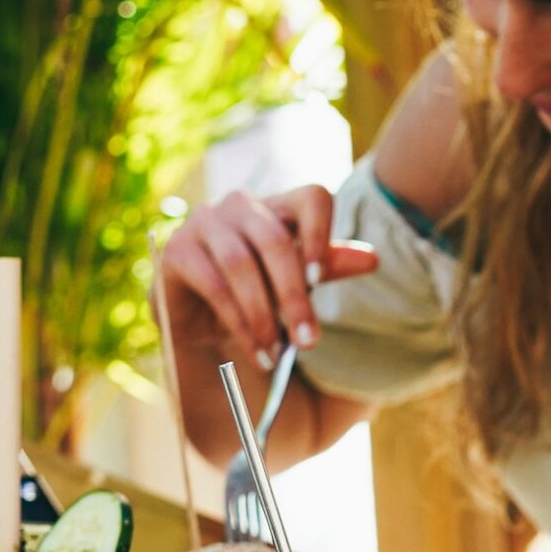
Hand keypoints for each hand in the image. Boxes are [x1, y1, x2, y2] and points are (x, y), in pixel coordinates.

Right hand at [159, 186, 378, 366]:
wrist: (201, 319)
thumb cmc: (258, 294)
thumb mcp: (297, 282)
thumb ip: (328, 267)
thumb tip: (372, 259)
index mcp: (280, 206)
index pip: (312, 198)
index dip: (322, 233)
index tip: (322, 278)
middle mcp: (242, 204)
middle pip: (276, 239)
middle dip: (295, 295)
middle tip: (309, 342)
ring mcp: (206, 221)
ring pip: (241, 263)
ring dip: (263, 314)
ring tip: (277, 353)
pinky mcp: (178, 249)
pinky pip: (213, 285)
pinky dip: (238, 323)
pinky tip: (255, 350)